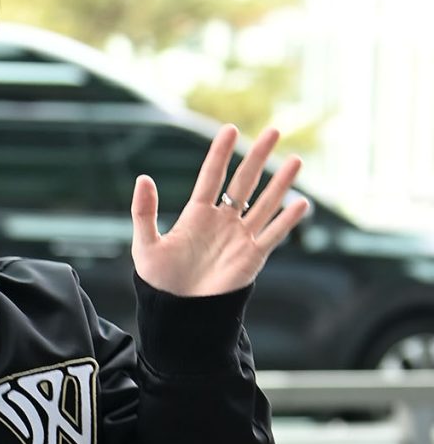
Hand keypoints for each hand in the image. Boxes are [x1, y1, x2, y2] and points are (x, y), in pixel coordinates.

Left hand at [130, 125, 310, 296]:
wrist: (178, 314)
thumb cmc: (159, 282)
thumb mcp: (146, 246)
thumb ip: (143, 213)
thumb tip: (143, 178)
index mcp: (196, 215)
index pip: (212, 176)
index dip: (220, 154)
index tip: (229, 130)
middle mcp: (222, 221)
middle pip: (244, 182)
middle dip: (258, 157)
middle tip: (273, 131)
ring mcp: (239, 238)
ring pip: (264, 204)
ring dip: (280, 182)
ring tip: (295, 160)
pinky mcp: (252, 257)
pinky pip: (273, 235)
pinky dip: (287, 220)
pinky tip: (301, 203)